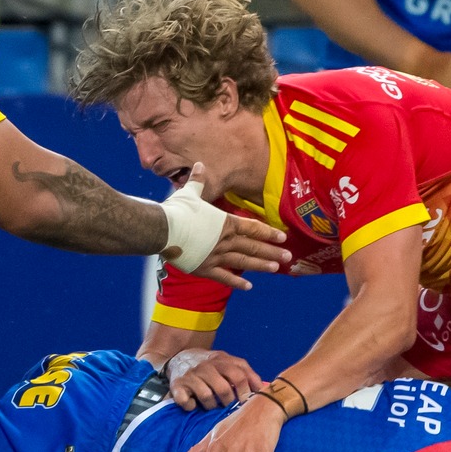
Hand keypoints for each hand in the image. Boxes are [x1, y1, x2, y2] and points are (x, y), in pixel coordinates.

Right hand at [161, 164, 288, 288]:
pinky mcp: (205, 269)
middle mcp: (225, 241)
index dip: (269, 233)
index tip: (282, 237)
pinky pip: (225, 277)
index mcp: (225, 223)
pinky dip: (237, 282)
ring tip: (276, 268)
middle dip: (272, 251)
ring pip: (244, 262)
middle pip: (253, 246)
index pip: (253, 228)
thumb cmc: (176, 210)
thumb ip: (198, 181)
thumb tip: (200, 164)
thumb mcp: (189, 193)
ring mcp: (216, 256)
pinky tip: (249, 286)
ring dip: (261, 265)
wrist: (162, 230)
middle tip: (288, 257)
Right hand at [166, 349, 264, 408]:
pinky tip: (193, 404)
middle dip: (229, 401)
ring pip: (207, 396)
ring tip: (212, 405)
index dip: (246, 391)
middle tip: (228, 405)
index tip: (248, 402)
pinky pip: (187, 402)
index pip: (240, 375)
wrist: (178, 358)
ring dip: (211, 405)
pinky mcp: (177, 385)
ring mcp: (191, 375)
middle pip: (224, 388)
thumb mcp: (226, 363)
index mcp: (221, 359)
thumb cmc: (209, 366)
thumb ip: (244, 372)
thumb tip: (263, 389)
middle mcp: (206, 366)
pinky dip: (191, 406)